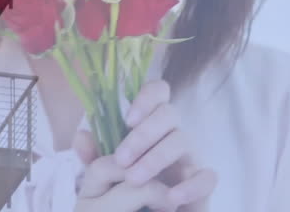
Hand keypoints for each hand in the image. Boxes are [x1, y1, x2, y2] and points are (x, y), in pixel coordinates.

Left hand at [73, 80, 216, 211]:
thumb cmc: (128, 194)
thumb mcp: (106, 177)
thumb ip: (95, 158)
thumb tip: (81, 136)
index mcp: (152, 127)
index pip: (158, 94)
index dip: (147, 97)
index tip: (128, 119)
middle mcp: (173, 137)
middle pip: (170, 112)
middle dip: (144, 134)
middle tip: (121, 159)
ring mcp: (190, 158)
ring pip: (183, 140)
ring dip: (156, 157)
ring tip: (134, 180)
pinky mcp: (203, 185)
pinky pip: (208, 177)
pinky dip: (191, 185)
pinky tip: (171, 197)